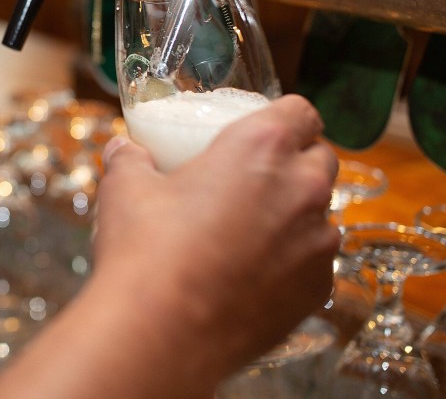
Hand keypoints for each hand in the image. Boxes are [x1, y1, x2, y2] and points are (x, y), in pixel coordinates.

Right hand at [94, 95, 338, 376]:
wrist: (162, 333)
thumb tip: (124, 150)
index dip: (285, 117)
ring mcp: (318, 243)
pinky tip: (252, 273)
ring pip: (322, 215)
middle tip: (253, 178)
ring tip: (250, 232)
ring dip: (295, 215)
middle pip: (321, 159)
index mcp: (262, 147)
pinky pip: (315, 263)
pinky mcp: (317, 291)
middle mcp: (303, 188)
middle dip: (296, 163)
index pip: (302, 112)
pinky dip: (292, 262)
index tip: (265, 128)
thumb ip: (130, 159)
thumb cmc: (146, 249)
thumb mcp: (126, 188)